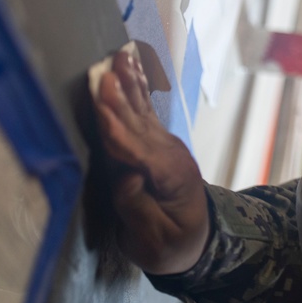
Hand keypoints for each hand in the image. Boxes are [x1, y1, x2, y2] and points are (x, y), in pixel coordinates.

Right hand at [95, 51, 210, 275]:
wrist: (198, 242)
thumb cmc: (171, 246)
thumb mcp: (154, 241)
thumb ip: (139, 210)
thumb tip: (125, 178)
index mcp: (170, 178)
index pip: (137, 150)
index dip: (117, 127)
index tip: (103, 105)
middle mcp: (170, 154)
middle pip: (138, 124)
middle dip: (121, 97)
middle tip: (107, 69)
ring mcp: (167, 145)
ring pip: (143, 111)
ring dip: (130, 83)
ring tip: (121, 56)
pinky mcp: (159, 142)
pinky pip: (144, 112)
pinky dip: (135, 89)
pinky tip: (130, 69)